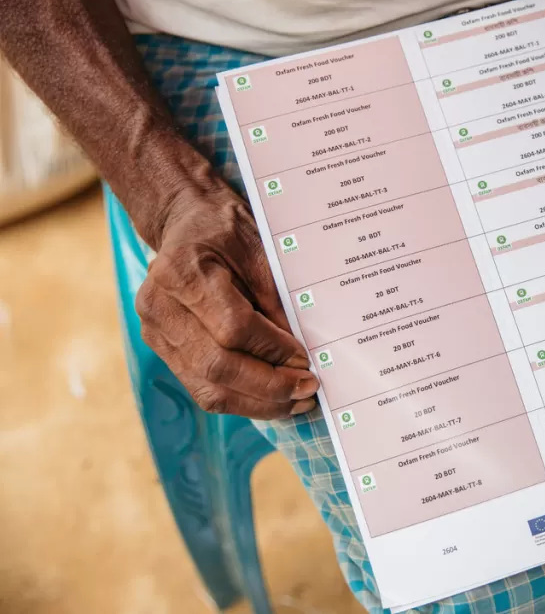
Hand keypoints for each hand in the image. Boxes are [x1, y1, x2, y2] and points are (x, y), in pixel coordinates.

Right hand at [136, 186, 318, 418]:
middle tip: (308, 389)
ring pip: (208, 387)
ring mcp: (156, 332)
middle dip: (269, 385)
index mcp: (181, 272)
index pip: (233, 328)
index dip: (273, 349)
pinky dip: (242, 399)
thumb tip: (300, 349)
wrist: (183, 221)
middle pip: (218, 366)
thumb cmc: (224, 228)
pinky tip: (272, 399)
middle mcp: (159, 307)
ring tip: (296, 401)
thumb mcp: (259, 248)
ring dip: (258, 402)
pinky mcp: (162, 349)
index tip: (306, 359)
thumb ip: (277, 298)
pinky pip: (202, 387)